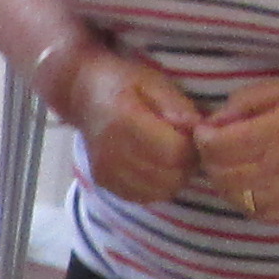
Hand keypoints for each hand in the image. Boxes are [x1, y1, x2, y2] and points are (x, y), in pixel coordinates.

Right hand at [46, 32, 203, 205]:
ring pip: (159, 191)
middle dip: (186, 163)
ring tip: (170, 155)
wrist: (83, 94)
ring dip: (174, 176)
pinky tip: (154, 166)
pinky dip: (156, 186)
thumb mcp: (153, 81)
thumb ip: (175, 104)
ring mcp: (106, 170)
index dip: (192, 145)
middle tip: (184, 145)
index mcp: (125, 121)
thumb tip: (195, 127)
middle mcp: (112, 151)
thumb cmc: (123, 84)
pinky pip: (143, 197)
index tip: (191, 133)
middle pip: (169, 175)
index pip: (174, 152)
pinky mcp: (104, 182)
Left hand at [190, 74, 278, 223]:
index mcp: (276, 131)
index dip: (203, 138)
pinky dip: (247, 202)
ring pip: (235, 198)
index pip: (216, 146)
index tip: (207, 130)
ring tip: (234, 166)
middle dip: (210, 161)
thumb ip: (247, 102)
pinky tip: (253, 185)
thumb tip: (215, 122)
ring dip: (225, 183)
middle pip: (221, 175)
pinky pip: (259, 214)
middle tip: (217, 148)